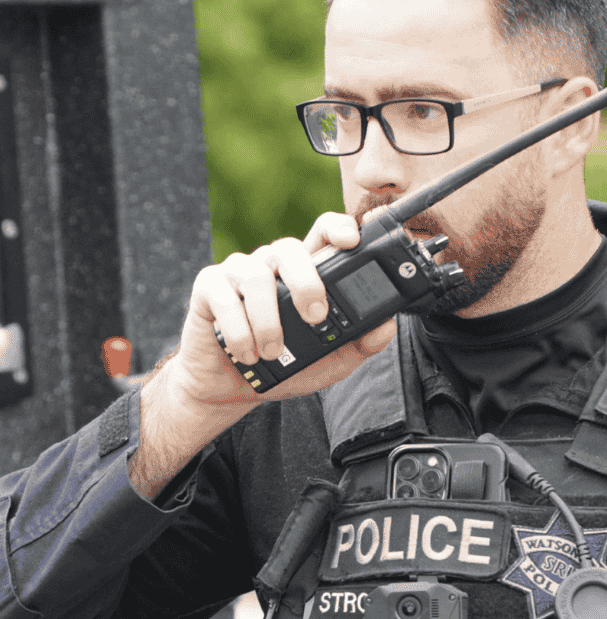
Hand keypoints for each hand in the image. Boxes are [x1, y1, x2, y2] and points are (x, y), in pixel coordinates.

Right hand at [166, 211, 396, 415]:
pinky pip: (225, 298)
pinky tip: (246, 353)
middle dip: (307, 282)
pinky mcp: (208, 288)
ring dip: (269, 320)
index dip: (338, 228)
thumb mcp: (329, 362)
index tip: (352, 242)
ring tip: (273, 352)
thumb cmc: (281, 368)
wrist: (230, 390)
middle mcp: (271, 265)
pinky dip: (239, 332)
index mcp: (303, 274)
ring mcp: (237, 273)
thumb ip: (358, 344)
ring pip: (256, 275)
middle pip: (290, 247)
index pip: (322, 233)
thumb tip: (386, 326)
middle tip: (315, 317)